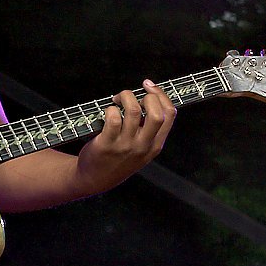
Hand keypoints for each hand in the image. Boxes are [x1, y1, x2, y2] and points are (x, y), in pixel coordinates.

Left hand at [73, 80, 176, 195]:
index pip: (170, 115)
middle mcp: (143, 146)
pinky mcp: (107, 145)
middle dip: (147, 96)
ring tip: (117, 100)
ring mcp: (125, 146)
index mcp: (155, 145)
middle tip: (133, 96)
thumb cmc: (119, 158)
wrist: (95, 179)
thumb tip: (149, 97)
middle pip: (156, 114)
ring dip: (125, 97)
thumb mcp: (141, 150)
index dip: (161, 95)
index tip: (149, 86)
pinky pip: (113, 118)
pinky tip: (107, 112)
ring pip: (134, 111)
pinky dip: (110, 109)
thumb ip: (148, 130)